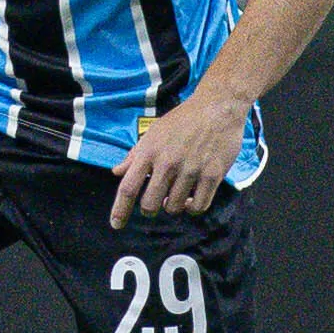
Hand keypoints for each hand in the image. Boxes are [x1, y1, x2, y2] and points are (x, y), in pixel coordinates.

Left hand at [109, 86, 249, 227]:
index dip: (120, 210)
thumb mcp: (153, 133)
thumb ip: (134, 155)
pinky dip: (192, 208)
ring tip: (176, 194)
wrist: (217, 108)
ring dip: (172, 206)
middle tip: (155, 203)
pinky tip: (190, 199)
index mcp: (149, 152)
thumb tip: (116, 172)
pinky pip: (198, 206)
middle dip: (149, 209)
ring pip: (173, 208)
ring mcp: (191, 170)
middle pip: (150, 204)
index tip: (116, 225)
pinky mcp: (212, 175)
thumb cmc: (182, 120)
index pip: (128, 187)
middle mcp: (168, 163)